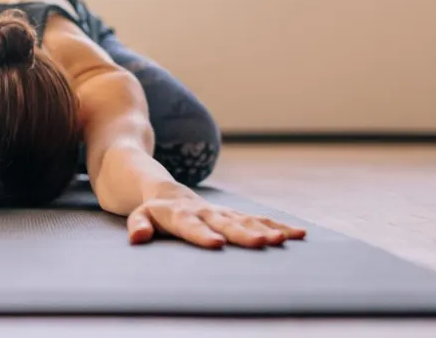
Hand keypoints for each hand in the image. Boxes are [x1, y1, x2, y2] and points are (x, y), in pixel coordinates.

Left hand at [127, 195, 306, 248]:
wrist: (167, 192)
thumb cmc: (153, 211)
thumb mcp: (139, 216)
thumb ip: (139, 225)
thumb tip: (137, 238)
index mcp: (181, 215)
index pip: (192, 227)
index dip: (203, 235)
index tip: (217, 244)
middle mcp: (207, 212)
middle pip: (227, 224)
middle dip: (245, 234)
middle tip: (264, 243)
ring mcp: (223, 213)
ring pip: (248, 220)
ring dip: (267, 230)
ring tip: (286, 240)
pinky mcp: (235, 215)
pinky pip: (259, 220)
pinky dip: (278, 226)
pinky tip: (299, 234)